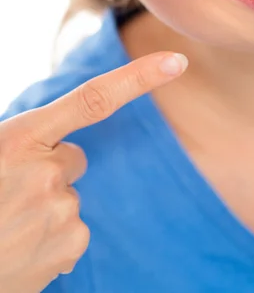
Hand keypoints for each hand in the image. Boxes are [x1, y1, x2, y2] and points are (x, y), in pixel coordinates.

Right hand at [0, 52, 187, 292]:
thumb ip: (22, 143)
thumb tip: (56, 148)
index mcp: (18, 140)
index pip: (92, 99)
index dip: (138, 78)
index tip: (177, 62)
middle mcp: (45, 172)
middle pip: (74, 159)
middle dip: (51, 172)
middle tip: (8, 196)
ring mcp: (59, 210)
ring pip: (69, 197)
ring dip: (45, 210)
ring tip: (6, 229)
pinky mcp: (70, 244)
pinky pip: (72, 230)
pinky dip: (51, 240)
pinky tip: (19, 251)